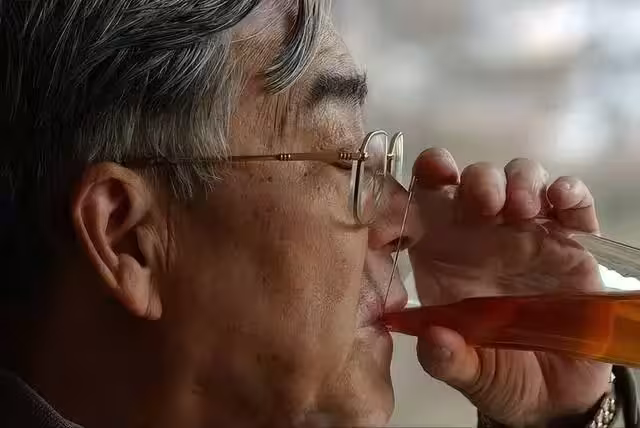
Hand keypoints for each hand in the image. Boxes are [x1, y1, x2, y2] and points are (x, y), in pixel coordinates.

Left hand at [409, 149, 610, 426]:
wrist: (553, 395)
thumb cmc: (497, 372)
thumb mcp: (467, 372)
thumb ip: (446, 360)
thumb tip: (434, 340)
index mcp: (444, 252)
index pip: (427, 197)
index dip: (427, 175)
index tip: (434, 175)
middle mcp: (483, 233)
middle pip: (476, 180)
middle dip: (479, 180)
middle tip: (486, 204)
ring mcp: (528, 233)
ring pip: (521, 179)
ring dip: (520, 181)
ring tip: (522, 210)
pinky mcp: (572, 244)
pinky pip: (572, 205)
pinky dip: (570, 194)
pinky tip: (562, 203)